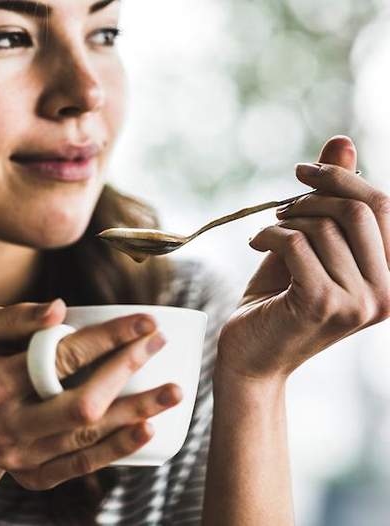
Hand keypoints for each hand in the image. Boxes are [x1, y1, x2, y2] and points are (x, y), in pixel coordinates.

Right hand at [0, 299, 180, 489]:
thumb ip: (16, 317)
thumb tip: (59, 308)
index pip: (59, 358)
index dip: (107, 338)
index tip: (144, 321)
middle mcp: (7, 425)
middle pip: (80, 402)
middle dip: (125, 370)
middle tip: (159, 344)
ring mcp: (22, 456)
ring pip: (88, 437)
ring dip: (135, 412)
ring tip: (174, 391)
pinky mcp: (35, 478)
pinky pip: (83, 464)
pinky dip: (118, 447)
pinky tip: (148, 428)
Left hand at [217, 135, 389, 381]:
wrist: (250, 355)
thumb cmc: (280, 299)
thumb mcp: (311, 245)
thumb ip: (333, 199)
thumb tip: (343, 141)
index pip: (386, 206)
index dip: (344, 178)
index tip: (305, 171)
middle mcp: (389, 293)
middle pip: (361, 209)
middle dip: (313, 195)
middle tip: (282, 206)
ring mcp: (359, 302)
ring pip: (325, 226)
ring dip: (285, 220)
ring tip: (266, 234)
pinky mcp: (321, 304)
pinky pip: (297, 243)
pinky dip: (269, 235)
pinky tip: (255, 245)